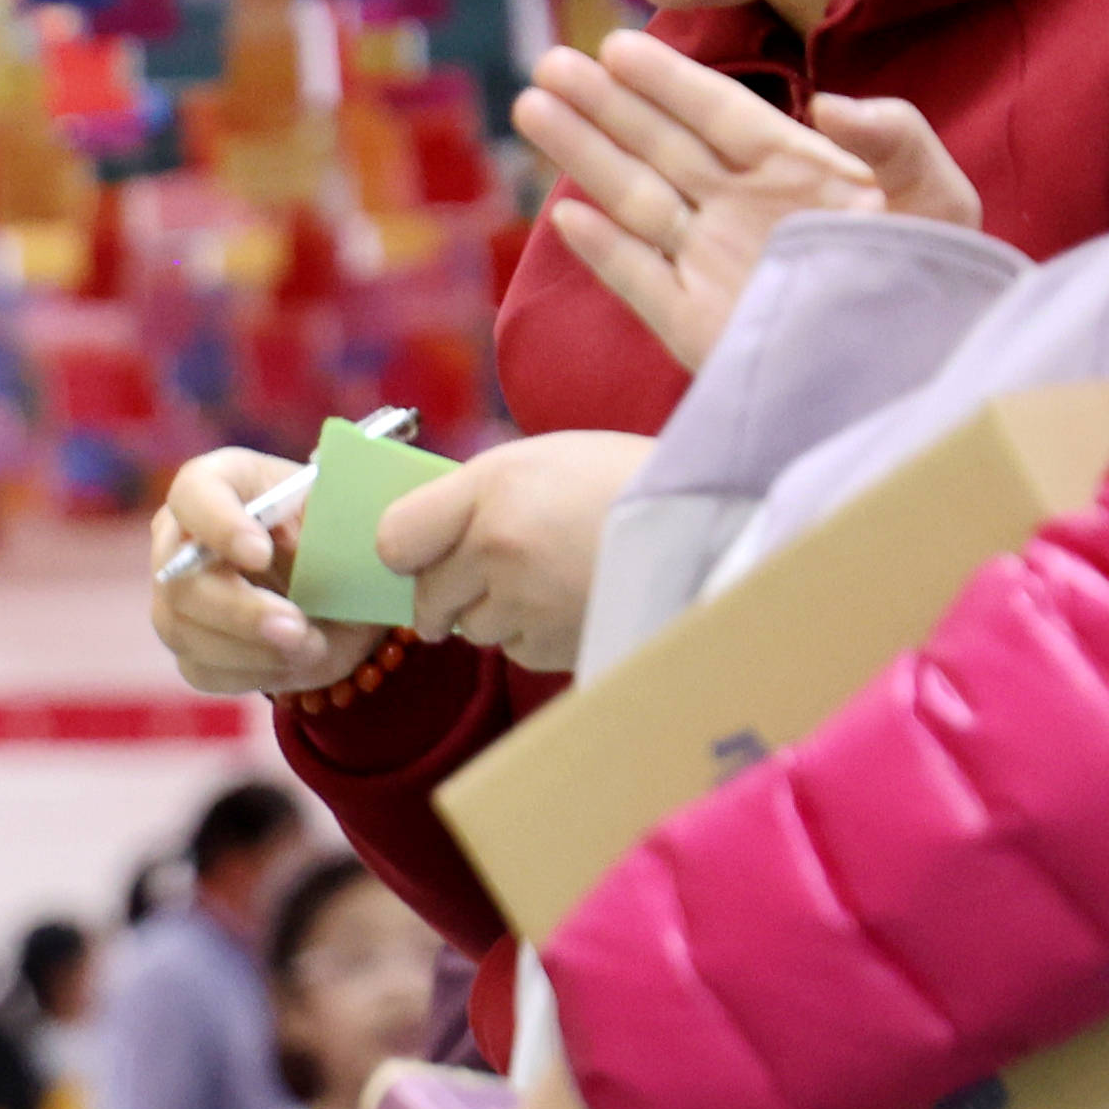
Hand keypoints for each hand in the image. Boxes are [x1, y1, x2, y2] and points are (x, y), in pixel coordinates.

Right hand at [147, 447, 383, 701]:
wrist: (345, 596)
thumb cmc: (342, 540)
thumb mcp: (350, 520)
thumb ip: (336, 516)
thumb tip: (330, 520)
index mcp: (222, 484)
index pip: (193, 493)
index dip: (218, 525)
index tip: (260, 554)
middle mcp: (183, 538)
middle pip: (180, 579)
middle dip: (241, 611)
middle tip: (295, 629)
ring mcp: (177, 595)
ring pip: (183, 630)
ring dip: (253, 649)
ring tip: (311, 646)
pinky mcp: (188, 644)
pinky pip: (202, 668)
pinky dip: (253, 672)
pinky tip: (294, 660)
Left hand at [371, 432, 652, 673]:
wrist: (712, 524)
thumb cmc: (625, 481)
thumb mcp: (545, 458)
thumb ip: (477, 495)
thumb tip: (420, 541)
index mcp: (492, 486)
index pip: (395, 537)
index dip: (404, 552)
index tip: (419, 555)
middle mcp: (498, 546)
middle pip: (428, 598)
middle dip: (446, 594)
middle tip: (482, 577)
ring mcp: (526, 602)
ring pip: (473, 630)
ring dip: (496, 614)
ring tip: (550, 580)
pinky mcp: (555, 645)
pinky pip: (517, 650)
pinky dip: (535, 635)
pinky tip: (575, 601)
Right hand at [516, 34, 986, 373]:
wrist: (924, 376)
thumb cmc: (941, 281)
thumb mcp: (940, 198)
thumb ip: (896, 138)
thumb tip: (828, 103)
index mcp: (795, 171)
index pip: (718, 113)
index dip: (668, 79)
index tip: (617, 45)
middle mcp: (742, 211)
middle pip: (660, 146)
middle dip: (604, 107)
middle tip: (549, 63)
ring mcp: (714, 267)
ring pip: (636, 201)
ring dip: (585, 159)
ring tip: (532, 110)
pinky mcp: (698, 327)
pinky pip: (640, 282)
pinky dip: (605, 254)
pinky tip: (567, 218)